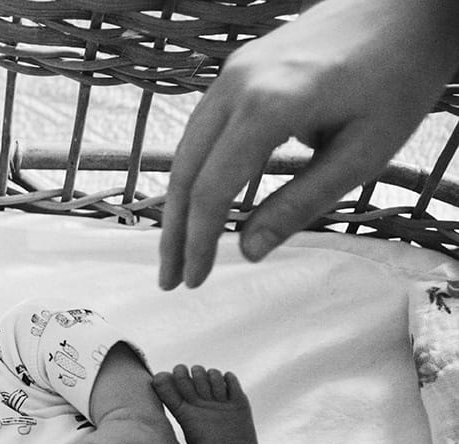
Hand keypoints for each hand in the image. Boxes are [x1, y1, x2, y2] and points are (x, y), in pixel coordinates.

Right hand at [160, 0, 458, 288]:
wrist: (409, 7)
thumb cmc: (399, 75)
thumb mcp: (363, 152)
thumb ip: (301, 203)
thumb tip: (249, 250)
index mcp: (268, 107)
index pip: (212, 189)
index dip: (199, 241)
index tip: (196, 280)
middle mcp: (236, 86)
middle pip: (185, 172)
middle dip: (173, 231)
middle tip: (171, 279)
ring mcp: (232, 73)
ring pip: (186, 149)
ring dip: (178, 203)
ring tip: (179, 247)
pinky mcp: (238, 69)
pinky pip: (203, 128)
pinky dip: (194, 171)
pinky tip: (199, 200)